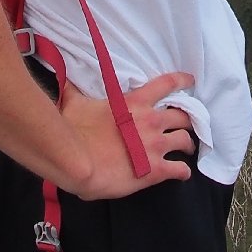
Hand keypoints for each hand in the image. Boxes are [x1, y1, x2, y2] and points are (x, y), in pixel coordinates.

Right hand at [60, 71, 197, 198]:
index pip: (166, 84)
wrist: (77, 163)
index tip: (190, 81)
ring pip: (186, 141)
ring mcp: (156, 146)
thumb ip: (73, 90)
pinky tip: (182, 174)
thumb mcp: (74, 103)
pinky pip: (181, 170)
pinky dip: (184, 172)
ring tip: (187, 149)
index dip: (182, 81)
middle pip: (182, 116)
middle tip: (185, 126)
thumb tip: (61, 78)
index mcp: (135, 102)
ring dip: (188, 144)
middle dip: (186, 120)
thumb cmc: (74, 133)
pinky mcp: (156, 170)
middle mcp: (151, 121)